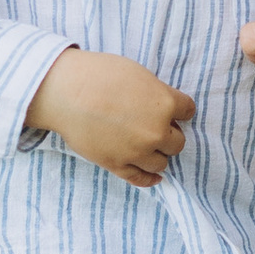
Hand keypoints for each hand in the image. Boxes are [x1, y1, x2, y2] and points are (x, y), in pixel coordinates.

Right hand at [27, 48, 194, 188]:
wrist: (66, 93)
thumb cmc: (100, 75)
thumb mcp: (138, 74)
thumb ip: (156, 93)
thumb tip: (164, 105)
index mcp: (164, 104)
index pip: (188, 110)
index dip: (181, 109)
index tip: (175, 110)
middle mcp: (155, 131)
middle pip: (178, 142)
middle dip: (169, 134)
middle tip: (157, 126)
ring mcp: (137, 151)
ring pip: (162, 162)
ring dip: (159, 154)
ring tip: (150, 147)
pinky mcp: (117, 165)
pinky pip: (141, 179)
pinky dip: (150, 179)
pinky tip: (155, 176)